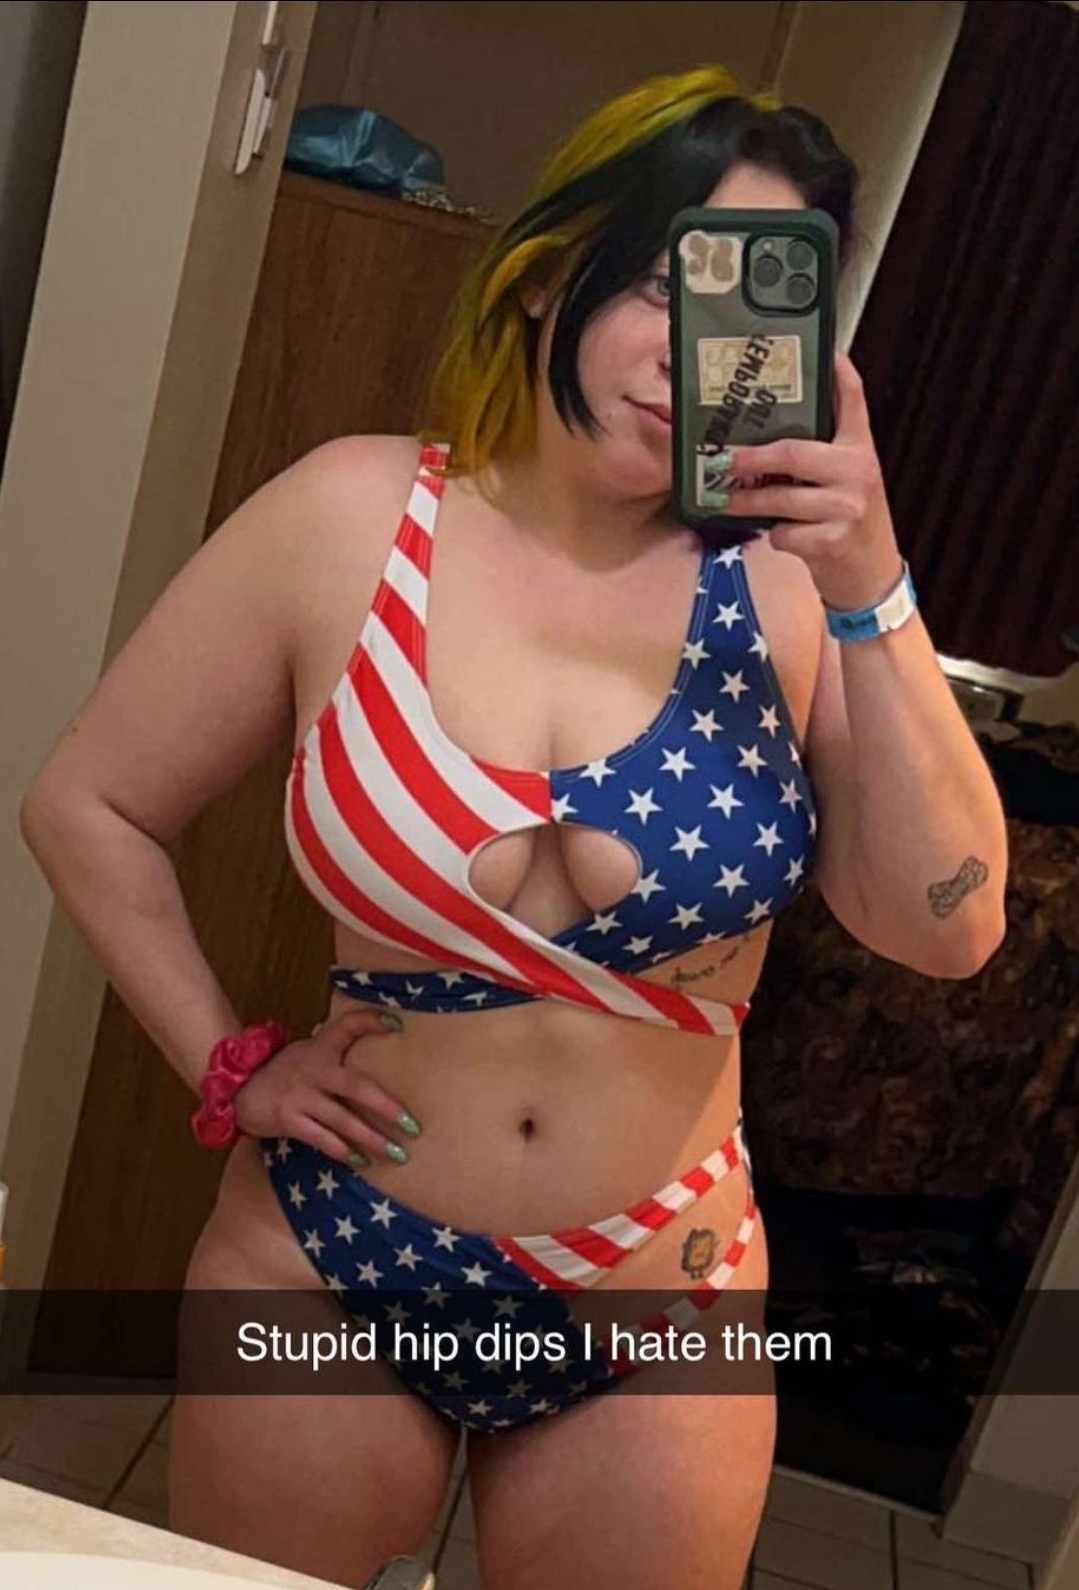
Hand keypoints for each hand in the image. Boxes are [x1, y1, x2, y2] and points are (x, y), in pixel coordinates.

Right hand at [233, 1007, 420, 1165]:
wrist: (237, 1089)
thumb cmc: (285, 1073)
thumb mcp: (308, 1053)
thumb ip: (335, 1051)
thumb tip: (377, 1045)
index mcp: (320, 1047)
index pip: (346, 1025)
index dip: (370, 1021)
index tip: (397, 1022)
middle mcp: (312, 1068)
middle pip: (356, 1085)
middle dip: (386, 1107)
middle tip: (413, 1126)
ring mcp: (299, 1094)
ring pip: (342, 1119)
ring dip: (371, 1138)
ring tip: (396, 1153)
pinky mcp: (287, 1119)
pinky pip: (320, 1137)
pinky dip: (342, 1150)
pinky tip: (360, 1160)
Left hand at [719, 350, 904, 610]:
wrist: (871, 577)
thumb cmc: (849, 524)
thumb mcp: (845, 481)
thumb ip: (821, 454)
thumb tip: (765, 434)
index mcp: (860, 450)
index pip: (852, 399)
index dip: (835, 370)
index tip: (817, 347)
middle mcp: (857, 472)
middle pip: (794, 451)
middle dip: (751, 456)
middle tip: (722, 457)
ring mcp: (846, 507)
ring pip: (780, 497)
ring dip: (745, 501)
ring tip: (722, 497)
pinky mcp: (831, 541)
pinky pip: (783, 532)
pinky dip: (775, 535)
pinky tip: (783, 536)